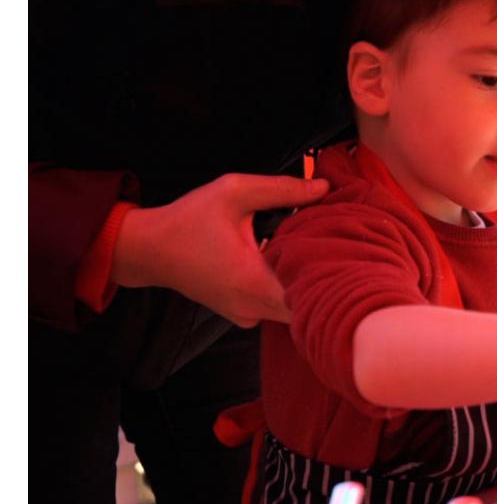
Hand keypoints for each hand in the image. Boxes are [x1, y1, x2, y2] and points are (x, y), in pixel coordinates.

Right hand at [111, 173, 329, 327]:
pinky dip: (288, 291)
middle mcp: (253, 308)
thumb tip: (324, 188)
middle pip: (309, 306)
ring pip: (295, 309)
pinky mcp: (242, 315)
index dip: (334, 274)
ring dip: (307, 284)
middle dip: (325, 279)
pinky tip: (289, 265)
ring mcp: (247, 316)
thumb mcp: (234, 192)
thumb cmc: (189, 219)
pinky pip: (277, 309)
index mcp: (254, 282)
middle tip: (335, 248)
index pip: (312, 294)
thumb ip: (282, 189)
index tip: (342, 249)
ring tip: (313, 254)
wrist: (148, 249)